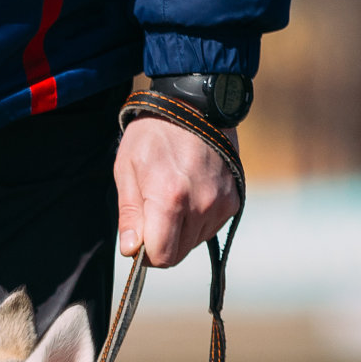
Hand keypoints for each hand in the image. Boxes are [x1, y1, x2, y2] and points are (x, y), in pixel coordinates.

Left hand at [114, 116, 239, 267]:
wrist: (195, 105)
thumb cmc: (154, 134)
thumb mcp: (127, 169)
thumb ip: (130, 215)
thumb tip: (131, 250)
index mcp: (170, 199)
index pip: (162, 256)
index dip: (146, 254)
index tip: (139, 239)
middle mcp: (201, 205)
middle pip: (178, 254)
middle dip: (162, 242)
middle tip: (153, 214)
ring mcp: (221, 203)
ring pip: (194, 242)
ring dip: (180, 231)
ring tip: (174, 197)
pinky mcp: (233, 201)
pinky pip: (210, 228)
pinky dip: (198, 220)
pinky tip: (191, 194)